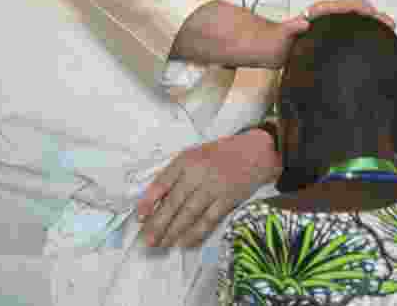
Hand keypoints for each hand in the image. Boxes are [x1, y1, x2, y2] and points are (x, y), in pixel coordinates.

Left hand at [136, 128, 279, 248]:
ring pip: (189, 214)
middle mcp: (198, 173)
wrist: (256, 152)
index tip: (140, 216)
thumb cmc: (221, 155)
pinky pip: (208, 220)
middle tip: (146, 240)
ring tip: (161, 244)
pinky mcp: (228, 199)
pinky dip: (195, 233)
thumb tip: (154, 203)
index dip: (149, 201)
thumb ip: (176, 175)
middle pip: (173, 203)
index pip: (162, 182)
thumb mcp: (195, 156)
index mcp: (186, 160)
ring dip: (173, 232)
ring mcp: (214, 187)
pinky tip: (184, 242)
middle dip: (157, 224)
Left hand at [255, 0, 395, 68]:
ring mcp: (328, 25)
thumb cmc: (274, 40)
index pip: (347, 6)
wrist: (267, 47)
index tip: (376, 16)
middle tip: (390, 25)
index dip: (363, 9)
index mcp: (319, 12)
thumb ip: (291, 28)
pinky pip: (350, 29)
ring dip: (371, 23)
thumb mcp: (282, 34)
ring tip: (387, 31)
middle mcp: (327, 16)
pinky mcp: (328, 34)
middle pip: (356, 10)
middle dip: (374, 15)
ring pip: (355, 19)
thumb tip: (303, 23)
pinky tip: (371, 41)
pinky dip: (363, 31)